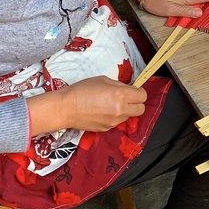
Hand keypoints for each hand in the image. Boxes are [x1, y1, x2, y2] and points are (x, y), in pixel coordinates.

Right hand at [27, 76, 146, 133]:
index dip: (139, 92)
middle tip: (127, 98)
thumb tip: (128, 89)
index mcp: (121, 95)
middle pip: (141, 109)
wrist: (66, 108)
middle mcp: (120, 110)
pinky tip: (103, 111)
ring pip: (129, 116)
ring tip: (111, 104)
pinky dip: (115, 117)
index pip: (143, 96)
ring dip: (125, 110)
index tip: (134, 90)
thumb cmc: (82, 90)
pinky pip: (118, 122)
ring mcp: (114, 121)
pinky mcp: (107, 128)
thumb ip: (119, 85)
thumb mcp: (103, 80)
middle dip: (137, 103)